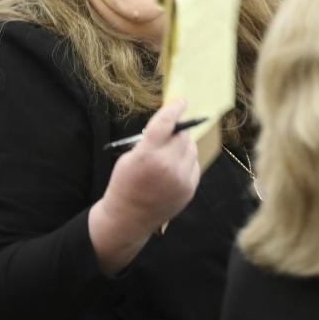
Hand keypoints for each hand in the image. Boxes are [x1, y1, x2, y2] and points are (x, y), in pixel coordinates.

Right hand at [88, 99, 200, 273]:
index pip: (166, 123)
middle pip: (182, 134)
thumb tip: (168, 126)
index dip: (174, 109)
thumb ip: (148, 141)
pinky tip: (174, 166)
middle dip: (179, 129)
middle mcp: (167, 165)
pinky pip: (194, 165)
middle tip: (174, 128)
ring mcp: (180, 178)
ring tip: (171, 151)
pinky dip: (186, 161)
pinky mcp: (189, 188)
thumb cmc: (124, 184)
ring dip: (183, 145)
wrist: (129, 217)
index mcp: (147, 154)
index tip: (181, 102)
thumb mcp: (129, 157)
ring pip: (191, 148)